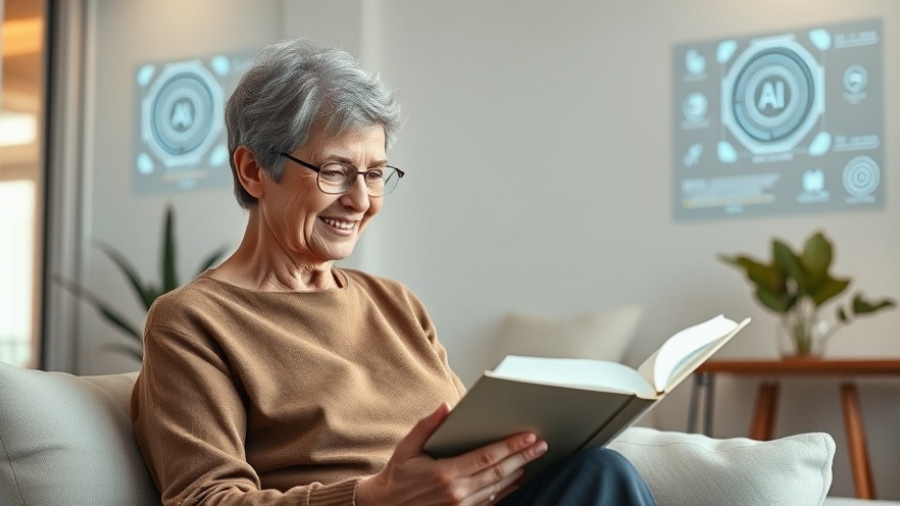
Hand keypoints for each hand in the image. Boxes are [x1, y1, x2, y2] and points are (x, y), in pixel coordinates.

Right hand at [356, 403, 547, 505]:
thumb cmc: (397, 475)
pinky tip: (515, 478)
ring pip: (498, 487)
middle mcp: (456, 492)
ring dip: (518, 472)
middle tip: (541, 444)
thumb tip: (445, 407)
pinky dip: (506, 489)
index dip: (511, 446)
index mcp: (445, 473)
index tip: (528, 436)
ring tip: (533, 458)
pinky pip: (490, 500)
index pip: (487, 457)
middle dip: (523, 457)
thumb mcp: (406, 447)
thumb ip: (426, 426)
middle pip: (499, 472)